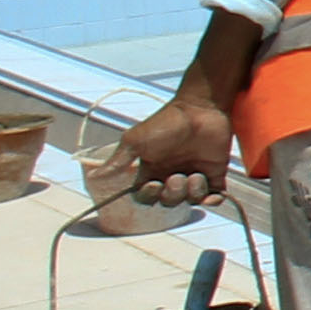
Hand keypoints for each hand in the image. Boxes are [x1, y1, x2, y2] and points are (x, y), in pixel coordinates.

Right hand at [117, 94, 238, 209]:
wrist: (199, 108)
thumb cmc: (166, 122)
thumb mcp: (135, 141)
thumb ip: (118, 161)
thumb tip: (95, 176)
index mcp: (151, 170)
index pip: (145, 196)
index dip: (148, 196)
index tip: (152, 183)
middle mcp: (171, 174)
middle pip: (168, 201)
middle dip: (172, 194)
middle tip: (177, 176)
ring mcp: (194, 174)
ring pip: (191, 200)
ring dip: (192, 193)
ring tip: (195, 175)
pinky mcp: (215, 173)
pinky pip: (215, 197)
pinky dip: (213, 200)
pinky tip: (212, 193)